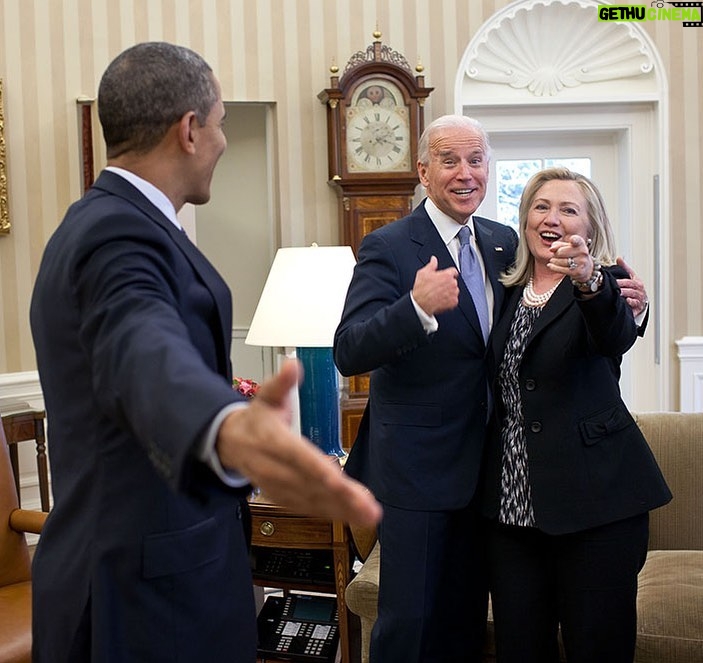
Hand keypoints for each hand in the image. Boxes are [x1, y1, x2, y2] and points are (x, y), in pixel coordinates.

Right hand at [216, 360, 381, 527]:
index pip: (297, 457)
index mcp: (273, 442)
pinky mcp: (285, 497)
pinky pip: (310, 508)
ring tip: (369, 515)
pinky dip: (333, 514)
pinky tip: (354, 517)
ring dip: (342, 511)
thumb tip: (292, 365)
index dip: (317, 470)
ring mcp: (280, 487)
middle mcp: (276, 469)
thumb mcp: (266, 396)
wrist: (231, 443)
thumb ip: (281, 383)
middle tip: (369, 508)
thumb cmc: (256, 419)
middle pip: (311, 485)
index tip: (338, 480)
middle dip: (341, 498)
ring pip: (313, 502)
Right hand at [411, 256, 459, 315]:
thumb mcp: (423, 273)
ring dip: (449, 291)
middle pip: (453, 281)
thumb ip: (431, 265)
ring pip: (455, 290)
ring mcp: (454, 293)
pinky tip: (441, 300)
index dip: (449, 273)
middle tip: (439, 286)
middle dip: (447, 283)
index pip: (453, 271)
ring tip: (440, 294)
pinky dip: (449, 300)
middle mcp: (453, 283)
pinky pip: (454, 300)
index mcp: (447, 275)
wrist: (421, 304)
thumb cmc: (422, 290)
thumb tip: (434, 259)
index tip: (446, 276)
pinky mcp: (454, 302)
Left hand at [548, 235, 592, 280]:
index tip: (572, 240)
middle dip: (556, 253)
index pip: (577, 241)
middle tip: (555, 254)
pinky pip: (562, 269)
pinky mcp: (578, 271)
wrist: (585, 268)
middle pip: (561, 252)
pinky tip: (550, 265)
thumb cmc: (573, 254)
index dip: (574, 240)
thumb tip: (551, 249)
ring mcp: (581, 262)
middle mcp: (583, 252)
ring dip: (554, 260)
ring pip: (561, 261)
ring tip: (552, 260)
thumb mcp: (567, 247)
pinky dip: (554, 267)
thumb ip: (558, 245)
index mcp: (580, 243)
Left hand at [616, 257, 648, 316]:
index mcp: (637, 282)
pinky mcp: (638, 307)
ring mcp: (639, 298)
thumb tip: (619, 258)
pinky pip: (635, 304)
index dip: (622, 279)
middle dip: (621, 286)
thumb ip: (625, 269)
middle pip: (630, 287)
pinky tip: (626, 301)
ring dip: (625, 293)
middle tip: (613, 286)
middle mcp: (639, 290)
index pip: (630, 279)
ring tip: (618, 293)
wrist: (641, 304)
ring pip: (632, 295)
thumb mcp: (631, 278)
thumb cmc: (635, 289)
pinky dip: (631, 302)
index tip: (614, 280)